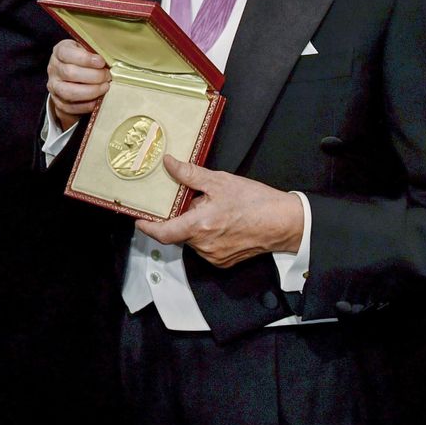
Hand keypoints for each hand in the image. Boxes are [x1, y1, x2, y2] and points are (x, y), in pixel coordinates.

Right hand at [47, 40, 110, 130]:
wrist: (73, 77)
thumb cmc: (84, 61)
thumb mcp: (87, 49)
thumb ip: (95, 52)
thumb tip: (111, 58)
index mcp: (60, 52)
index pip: (66, 53)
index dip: (85, 58)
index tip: (101, 62)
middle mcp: (54, 69)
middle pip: (69, 73)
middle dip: (93, 76)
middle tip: (107, 76)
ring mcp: (54, 87)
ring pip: (68, 92)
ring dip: (91, 91)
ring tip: (105, 87)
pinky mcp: (58, 102)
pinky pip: (70, 107)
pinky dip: (87, 105)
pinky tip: (98, 100)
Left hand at [135, 155, 304, 267]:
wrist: (285, 223)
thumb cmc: (256, 202)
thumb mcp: (220, 181)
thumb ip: (190, 174)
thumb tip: (169, 164)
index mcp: (199, 227)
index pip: (162, 233)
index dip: (148, 227)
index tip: (140, 220)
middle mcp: (204, 246)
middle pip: (178, 233)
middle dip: (181, 217)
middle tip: (193, 201)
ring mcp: (214, 256)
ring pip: (192, 240)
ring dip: (195, 226)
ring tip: (213, 209)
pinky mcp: (224, 261)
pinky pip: (206, 247)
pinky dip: (206, 234)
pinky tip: (221, 221)